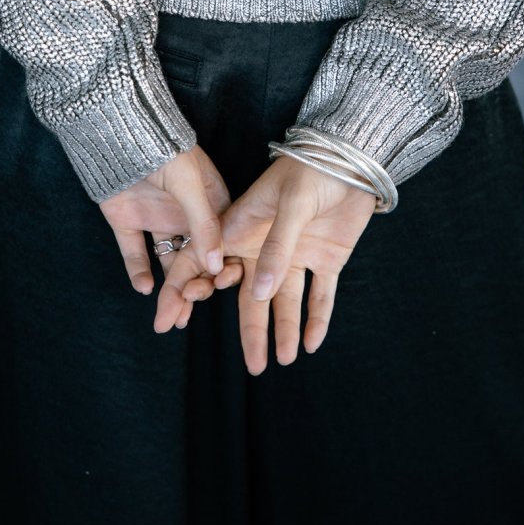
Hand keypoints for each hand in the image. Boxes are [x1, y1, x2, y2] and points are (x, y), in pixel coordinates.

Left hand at [99, 144, 234, 325]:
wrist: (116, 133)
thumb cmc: (163, 150)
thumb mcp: (191, 185)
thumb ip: (204, 224)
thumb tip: (217, 265)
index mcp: (211, 202)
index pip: (222, 242)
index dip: (222, 267)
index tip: (222, 287)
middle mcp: (187, 214)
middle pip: (196, 258)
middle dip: (195, 286)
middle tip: (188, 309)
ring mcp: (157, 218)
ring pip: (168, 261)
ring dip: (170, 288)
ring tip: (170, 314)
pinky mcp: (129, 222)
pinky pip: (136, 253)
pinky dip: (139, 271)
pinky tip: (144, 287)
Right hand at [154, 154, 377, 372]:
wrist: (356, 157)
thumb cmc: (313, 168)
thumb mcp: (290, 203)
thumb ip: (275, 248)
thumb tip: (257, 294)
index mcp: (244, 227)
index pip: (205, 264)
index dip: (184, 291)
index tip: (167, 321)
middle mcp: (265, 246)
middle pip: (250, 295)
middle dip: (250, 331)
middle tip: (253, 367)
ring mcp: (296, 253)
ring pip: (285, 300)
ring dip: (285, 330)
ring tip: (283, 361)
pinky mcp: (327, 257)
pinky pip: (319, 295)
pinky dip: (317, 318)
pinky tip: (312, 343)